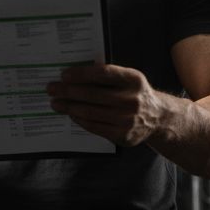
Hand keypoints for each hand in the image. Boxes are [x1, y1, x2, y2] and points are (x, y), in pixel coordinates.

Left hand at [46, 63, 169, 146]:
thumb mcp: (129, 79)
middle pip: (93, 94)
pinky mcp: (122, 135)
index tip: (64, 74)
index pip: (103, 74)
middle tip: (51, 89)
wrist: (158, 118)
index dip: (82, 74)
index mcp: (134, 79)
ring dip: (69, 106)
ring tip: (56, 103)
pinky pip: (94, 126)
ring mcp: (128, 119)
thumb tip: (74, 75)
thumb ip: (108, 75)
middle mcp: (132, 99)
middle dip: (68, 91)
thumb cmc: (135, 93)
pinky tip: (71, 113)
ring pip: (90, 112)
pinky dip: (79, 119)